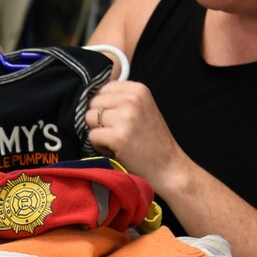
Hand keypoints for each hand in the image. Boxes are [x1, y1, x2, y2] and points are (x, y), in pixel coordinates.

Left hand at [87, 80, 189, 194]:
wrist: (169, 167)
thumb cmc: (151, 140)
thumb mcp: (141, 109)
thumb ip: (120, 98)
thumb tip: (87, 95)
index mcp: (138, 89)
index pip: (102, 88)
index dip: (103, 106)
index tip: (116, 118)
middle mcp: (132, 99)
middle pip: (93, 103)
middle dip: (98, 119)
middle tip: (116, 132)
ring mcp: (126, 117)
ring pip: (89, 118)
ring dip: (98, 132)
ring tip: (116, 141)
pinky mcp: (119, 136)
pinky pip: (92, 136)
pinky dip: (99, 146)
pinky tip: (115, 150)